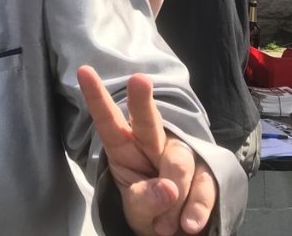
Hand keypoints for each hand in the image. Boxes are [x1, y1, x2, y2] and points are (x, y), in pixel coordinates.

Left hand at [77, 66, 217, 235]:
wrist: (175, 232)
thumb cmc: (146, 209)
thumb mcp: (136, 210)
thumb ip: (144, 200)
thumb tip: (167, 189)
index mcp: (124, 146)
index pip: (108, 120)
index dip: (96, 97)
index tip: (84, 71)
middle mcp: (152, 143)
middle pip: (148, 120)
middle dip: (142, 99)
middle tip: (139, 80)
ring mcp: (181, 154)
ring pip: (178, 162)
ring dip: (173, 199)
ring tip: (163, 226)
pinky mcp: (206, 171)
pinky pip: (204, 185)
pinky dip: (196, 208)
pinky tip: (189, 225)